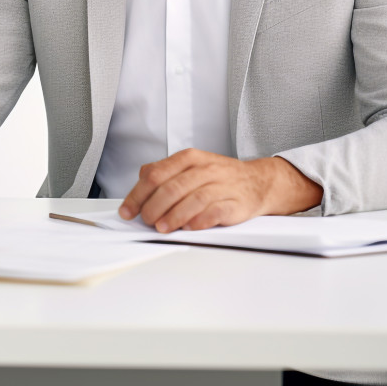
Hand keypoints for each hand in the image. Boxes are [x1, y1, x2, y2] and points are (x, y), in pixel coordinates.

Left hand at [118, 149, 322, 232]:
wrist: (258, 182)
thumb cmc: (219, 177)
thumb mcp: (191, 165)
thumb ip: (165, 172)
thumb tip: (140, 182)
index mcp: (190, 158)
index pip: (156, 174)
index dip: (138, 195)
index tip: (127, 211)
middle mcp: (205, 169)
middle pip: (171, 188)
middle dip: (153, 208)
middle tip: (146, 221)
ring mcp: (221, 186)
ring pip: (191, 200)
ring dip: (173, 217)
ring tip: (162, 228)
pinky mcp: (235, 204)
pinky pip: (214, 212)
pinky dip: (199, 221)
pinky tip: (189, 228)